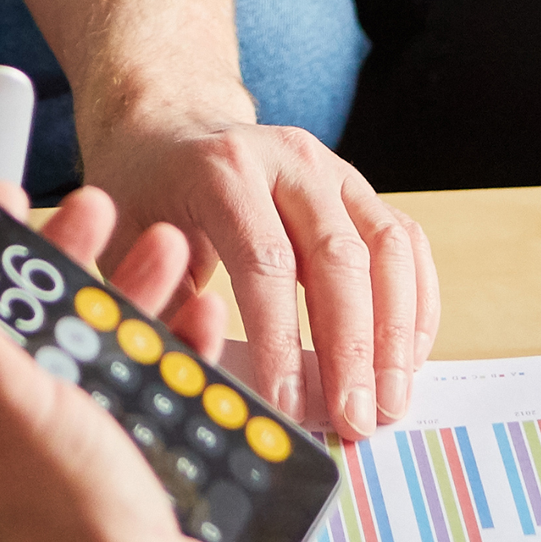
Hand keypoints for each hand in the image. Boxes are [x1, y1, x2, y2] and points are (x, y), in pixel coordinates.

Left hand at [0, 179, 242, 541]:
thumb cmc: (74, 533)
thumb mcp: (7, 403)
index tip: (13, 197)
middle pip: (25, 319)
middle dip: (70, 261)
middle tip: (100, 213)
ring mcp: (55, 449)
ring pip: (87, 344)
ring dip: (129, 293)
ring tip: (167, 250)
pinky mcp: (113, 463)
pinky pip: (135, 384)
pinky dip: (166, 347)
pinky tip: (195, 317)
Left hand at [83, 99, 437, 440]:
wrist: (171, 120)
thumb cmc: (145, 189)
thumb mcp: (124, 242)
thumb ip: (164, 306)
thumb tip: (209, 385)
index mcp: (223, 170)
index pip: (266, 262)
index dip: (281, 341)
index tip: (288, 407)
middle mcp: (287, 159)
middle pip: (339, 256)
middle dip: (353, 349)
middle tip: (356, 422)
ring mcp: (331, 168)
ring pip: (387, 246)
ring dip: (396, 332)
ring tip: (389, 402)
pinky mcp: (357, 186)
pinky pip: (405, 240)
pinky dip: (415, 301)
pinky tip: (407, 358)